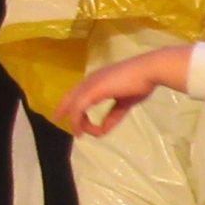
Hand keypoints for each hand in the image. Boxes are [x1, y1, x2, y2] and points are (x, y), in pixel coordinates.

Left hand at [57, 47, 190, 135]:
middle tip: (56, 119)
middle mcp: (90, 80)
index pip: (78, 91)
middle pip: (70, 96)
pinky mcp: (92, 91)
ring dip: (76, 121)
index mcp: (97, 79)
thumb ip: (113, 116)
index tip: (66, 113)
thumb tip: (103, 130)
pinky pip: (79, 109)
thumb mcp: (124, 103)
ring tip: (79, 134)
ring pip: (74, 105)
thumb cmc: (140, 83)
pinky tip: (82, 131)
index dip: (70, 102)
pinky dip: (78, 121)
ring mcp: (90, 84)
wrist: (149, 70)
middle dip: (62, 108)